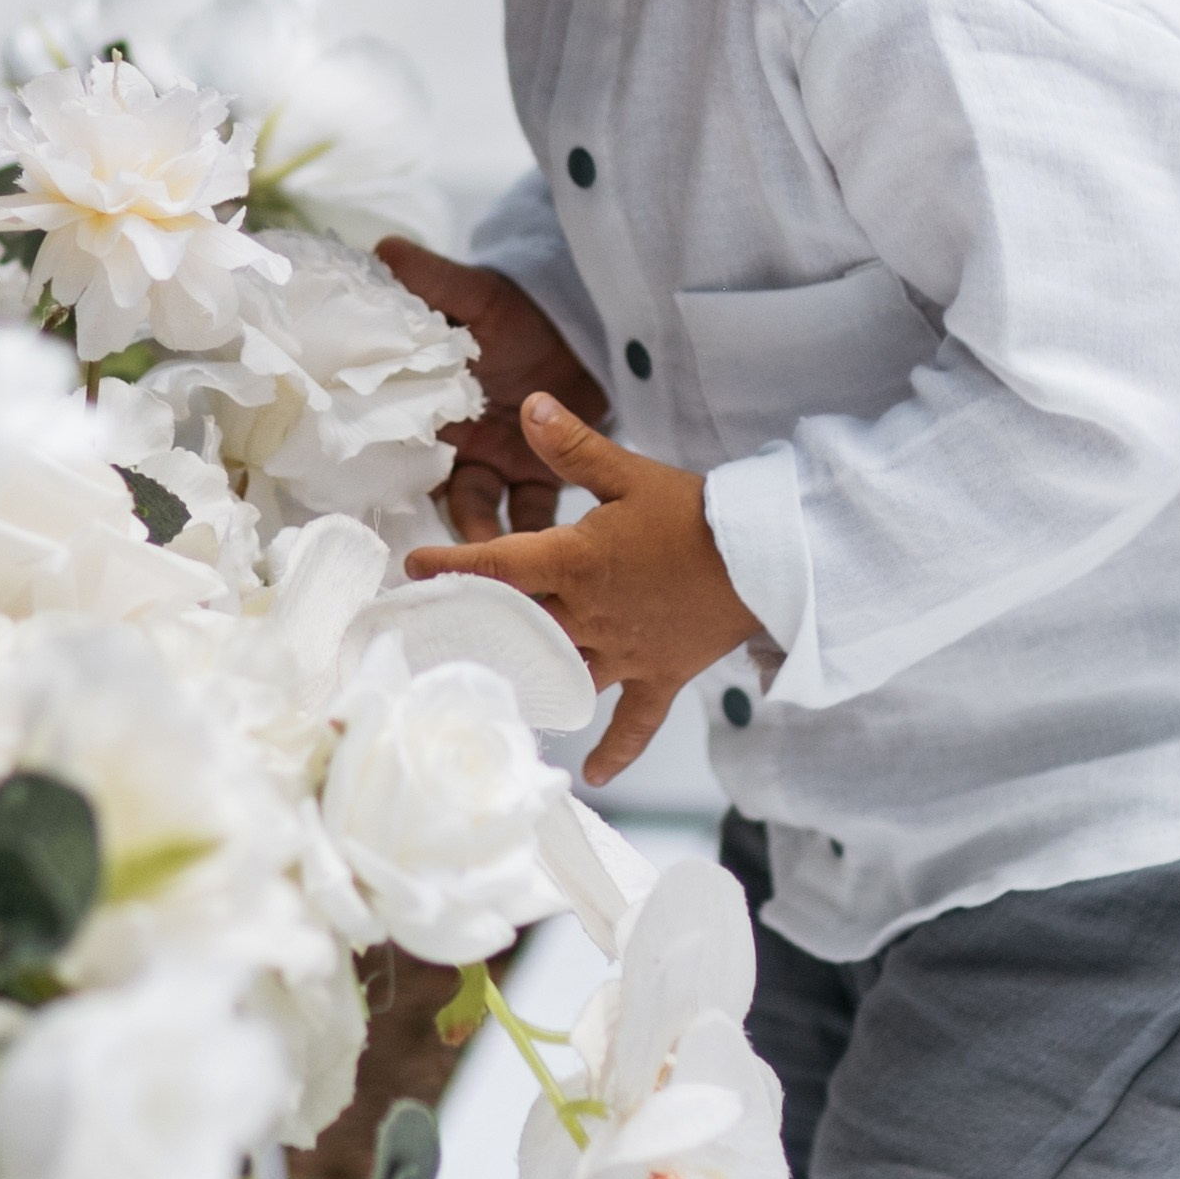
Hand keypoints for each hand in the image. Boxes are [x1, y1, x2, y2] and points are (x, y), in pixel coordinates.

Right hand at [378, 239, 611, 539]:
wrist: (578, 323)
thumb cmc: (516, 310)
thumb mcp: (475, 296)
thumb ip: (434, 279)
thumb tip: (382, 248)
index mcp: (431, 405)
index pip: (396, 445)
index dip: (385, 473)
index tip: (374, 502)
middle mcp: (457, 443)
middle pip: (434, 492)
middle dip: (430, 526)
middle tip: (429, 560)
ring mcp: (499, 462)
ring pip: (481, 512)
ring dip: (482, 542)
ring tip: (485, 566)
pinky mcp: (540, 474)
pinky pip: (534, 513)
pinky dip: (538, 537)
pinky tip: (539, 560)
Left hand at [405, 392, 761, 783]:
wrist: (764, 556)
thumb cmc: (694, 511)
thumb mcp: (628, 473)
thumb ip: (573, 446)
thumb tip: (531, 406)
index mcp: (576, 562)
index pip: (498, 566)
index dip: (451, 566)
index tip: (414, 567)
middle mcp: (590, 614)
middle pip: (519, 627)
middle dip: (478, 626)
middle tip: (437, 630)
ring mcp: (624, 652)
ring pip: (562, 674)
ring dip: (529, 683)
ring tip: (493, 691)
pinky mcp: (659, 675)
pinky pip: (635, 721)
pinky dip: (616, 748)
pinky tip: (594, 772)